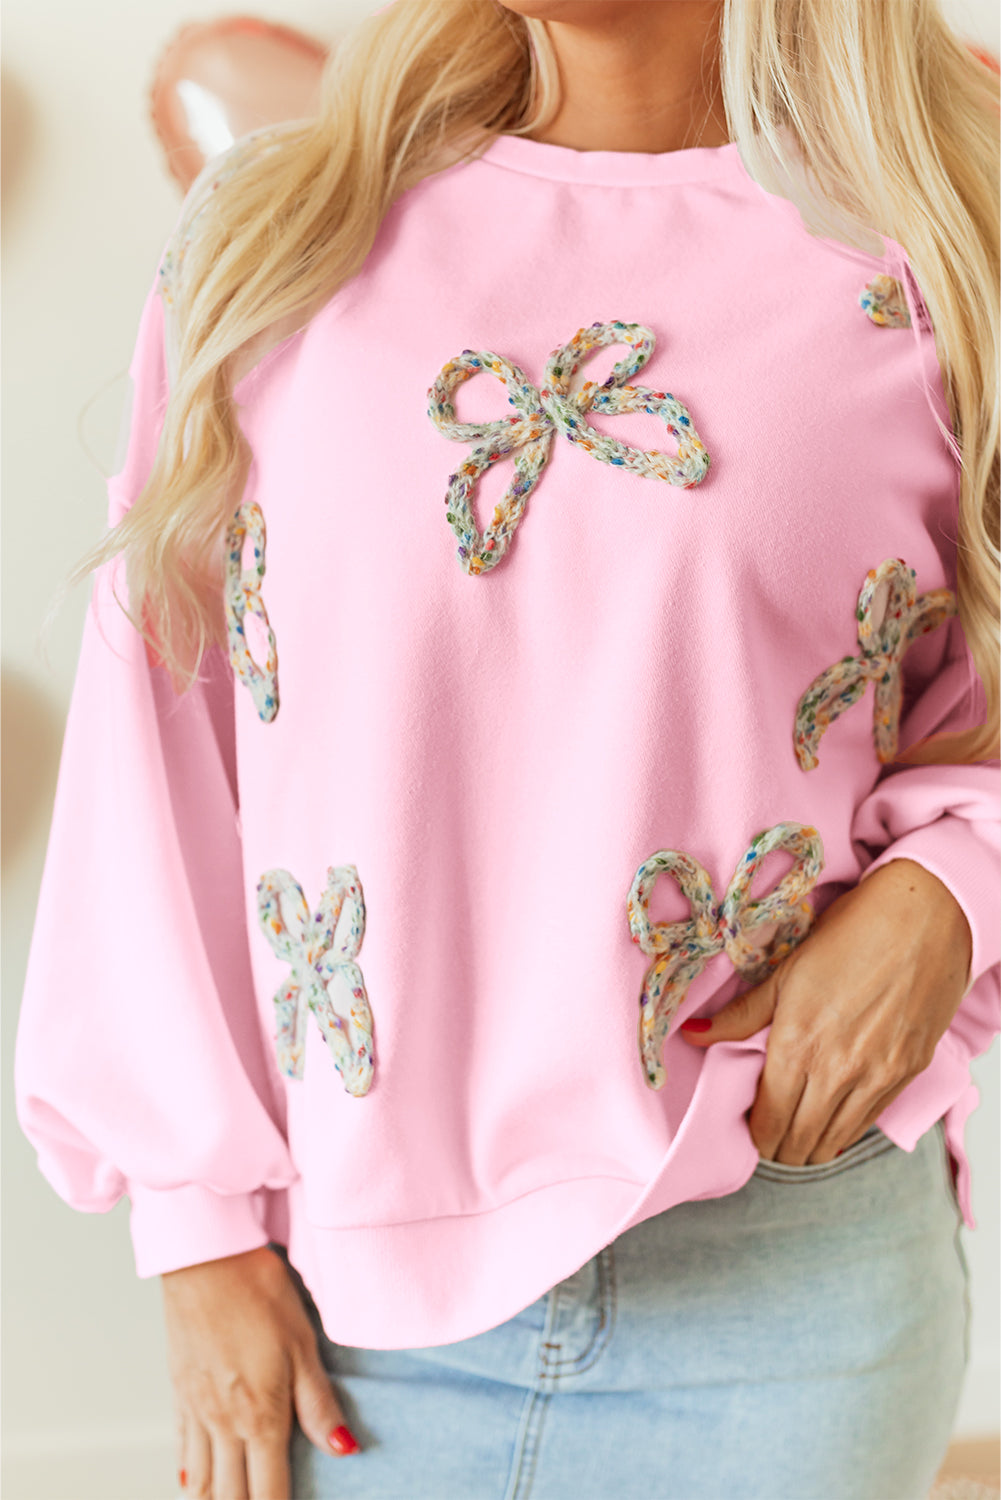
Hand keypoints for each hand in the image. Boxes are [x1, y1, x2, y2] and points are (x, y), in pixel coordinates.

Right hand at [162, 1243, 358, 1498]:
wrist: (206, 1258)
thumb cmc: (258, 1292)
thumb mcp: (303, 1345)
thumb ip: (319, 1404)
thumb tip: (344, 1449)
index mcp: (260, 1416)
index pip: (268, 1494)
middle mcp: (223, 1423)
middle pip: (229, 1497)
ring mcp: (196, 1409)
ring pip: (200, 1482)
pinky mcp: (179, 1391)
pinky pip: (181, 1449)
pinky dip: (189, 1476)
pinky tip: (194, 1483)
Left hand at [679, 858, 971, 1164]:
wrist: (924, 917)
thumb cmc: (851, 934)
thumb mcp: (786, 972)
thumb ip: (740, 1016)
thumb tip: (692, 1036)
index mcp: (797, 1045)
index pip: (768, 1120)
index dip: (754, 1134)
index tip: (748, 1126)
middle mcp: (837, 1071)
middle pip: (799, 1141)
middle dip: (779, 1146)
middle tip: (769, 1134)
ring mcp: (877, 1077)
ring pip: (834, 1141)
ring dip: (811, 1146)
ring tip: (797, 1134)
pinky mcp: (907, 1074)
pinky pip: (868, 1122)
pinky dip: (845, 1130)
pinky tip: (833, 1120)